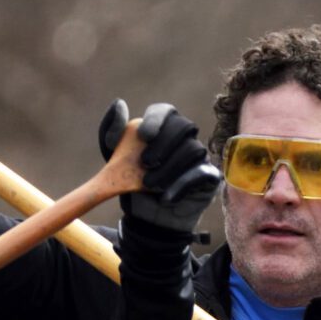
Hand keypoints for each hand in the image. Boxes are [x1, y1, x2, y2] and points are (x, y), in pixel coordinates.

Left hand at [99, 99, 217, 232]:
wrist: (144, 215)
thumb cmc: (130, 180)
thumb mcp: (113, 157)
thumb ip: (112, 132)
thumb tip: (119, 104)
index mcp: (161, 126)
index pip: (164, 110)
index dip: (156, 119)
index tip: (143, 135)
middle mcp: (183, 136)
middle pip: (183, 126)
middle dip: (164, 143)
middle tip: (145, 163)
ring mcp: (198, 155)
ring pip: (193, 150)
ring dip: (169, 168)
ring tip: (148, 185)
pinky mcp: (208, 176)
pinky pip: (202, 173)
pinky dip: (182, 185)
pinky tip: (165, 197)